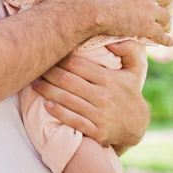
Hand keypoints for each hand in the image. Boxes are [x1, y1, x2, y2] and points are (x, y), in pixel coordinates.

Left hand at [32, 41, 149, 153]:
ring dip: (47, 91)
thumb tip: (113, 41)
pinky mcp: (97, 132)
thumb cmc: (130, 93)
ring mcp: (100, 115)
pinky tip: (46, 104)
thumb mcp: (135, 70)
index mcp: (110, 79)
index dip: (60, 58)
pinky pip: (73, 120)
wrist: (137, 126)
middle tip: (35, 67)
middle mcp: (104, 96)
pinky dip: (58, 112)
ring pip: (67, 100)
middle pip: (68, 81)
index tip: (48, 53)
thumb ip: (128, 50)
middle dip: (49, 73)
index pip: (78, 65)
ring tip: (34, 83)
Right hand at [77, 0, 172, 45]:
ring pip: (165, 17)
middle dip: (164, 3)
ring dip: (166, 23)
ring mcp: (149, 9)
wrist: (91, 6)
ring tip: (165, 28)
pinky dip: (166, 40)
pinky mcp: (147, 26)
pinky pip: (161, 35)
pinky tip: (170, 43)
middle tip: (161, 9)